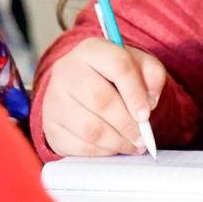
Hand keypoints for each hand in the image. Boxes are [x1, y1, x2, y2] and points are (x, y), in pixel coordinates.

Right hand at [42, 37, 165, 156]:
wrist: (81, 85)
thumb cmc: (115, 75)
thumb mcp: (138, 65)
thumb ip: (152, 76)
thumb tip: (149, 101)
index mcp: (92, 49)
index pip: (118, 65)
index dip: (136, 93)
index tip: (146, 114)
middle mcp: (66, 70)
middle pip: (101, 99)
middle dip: (127, 124)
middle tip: (142, 137)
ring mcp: (53, 99)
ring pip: (89, 127)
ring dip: (117, 142)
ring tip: (133, 145)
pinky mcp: (50, 126)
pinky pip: (78, 146)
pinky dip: (101, 151)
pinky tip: (113, 147)